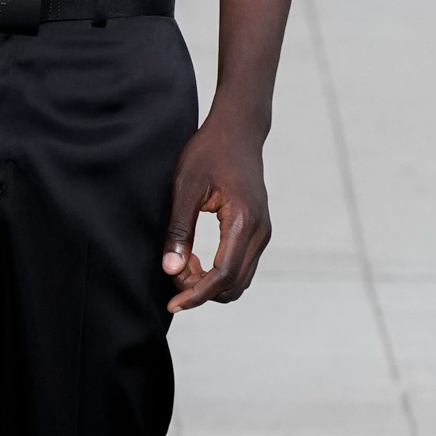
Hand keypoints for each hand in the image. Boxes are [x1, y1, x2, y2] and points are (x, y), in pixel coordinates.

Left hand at [162, 117, 270, 310]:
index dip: (196, 294)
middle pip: (233, 285)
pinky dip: (218, 273)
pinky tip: (194, 258)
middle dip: (200, 290)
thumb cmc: (209, 152)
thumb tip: (171, 270)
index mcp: (244, 220)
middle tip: (172, 273)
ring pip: (239, 280)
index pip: (222, 275)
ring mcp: (264, 233)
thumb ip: (179, 230)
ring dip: (209, 284)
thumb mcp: (185, 187)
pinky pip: (241, 267)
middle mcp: (261, 231)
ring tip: (180, 263)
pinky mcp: (260, 232)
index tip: (172, 304)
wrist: (238, 131)